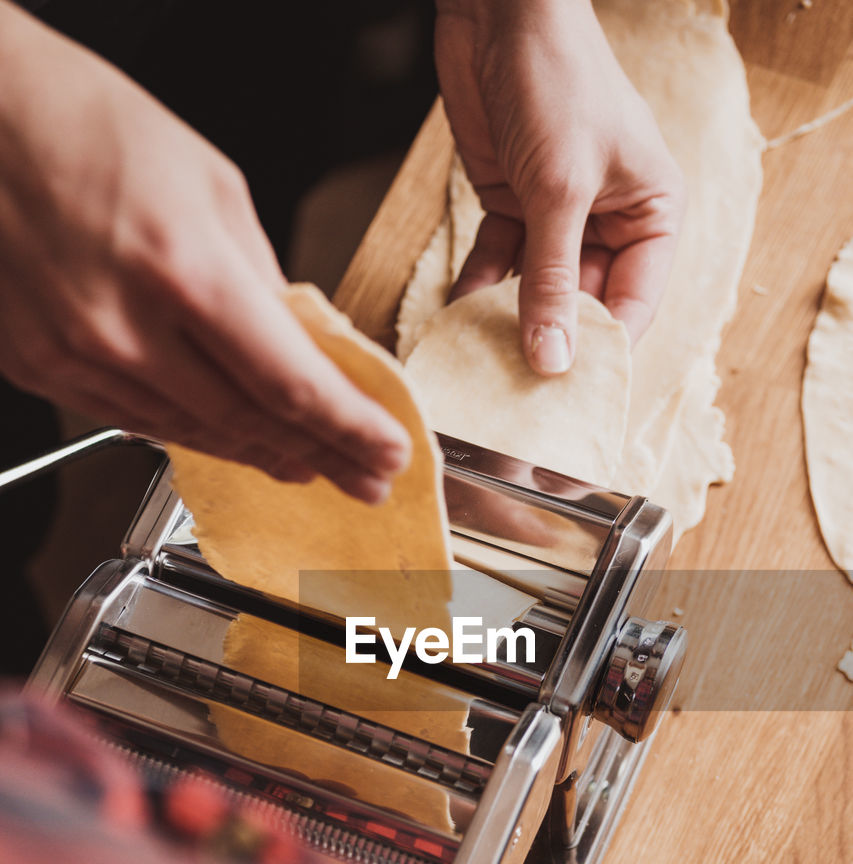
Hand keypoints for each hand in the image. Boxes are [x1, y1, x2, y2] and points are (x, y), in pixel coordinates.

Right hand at [0, 3, 410, 502]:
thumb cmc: (82, 121)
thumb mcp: (208, 181)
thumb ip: (260, 274)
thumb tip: (299, 338)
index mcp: (184, 269)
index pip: (292, 384)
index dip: (350, 430)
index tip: (387, 451)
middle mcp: (127, 327)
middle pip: (250, 424)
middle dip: (322, 458)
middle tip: (364, 478)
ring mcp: (77, 356)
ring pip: (193, 434)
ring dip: (260, 456)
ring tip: (308, 467)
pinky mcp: (40, 367)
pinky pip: (134, 420)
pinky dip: (191, 434)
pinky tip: (227, 441)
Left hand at [434, 0, 684, 373]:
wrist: (499, 14)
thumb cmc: (557, 84)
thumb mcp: (559, 190)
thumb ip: (552, 279)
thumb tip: (554, 360)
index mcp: (650, 214)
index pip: (634, 304)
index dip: (604, 353)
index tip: (571, 398)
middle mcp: (608, 221)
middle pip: (583, 304)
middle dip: (552, 343)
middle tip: (518, 392)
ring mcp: (557, 217)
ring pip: (536, 290)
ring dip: (509, 322)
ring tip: (484, 362)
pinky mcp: (511, 206)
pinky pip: (498, 265)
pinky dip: (479, 289)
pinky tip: (458, 318)